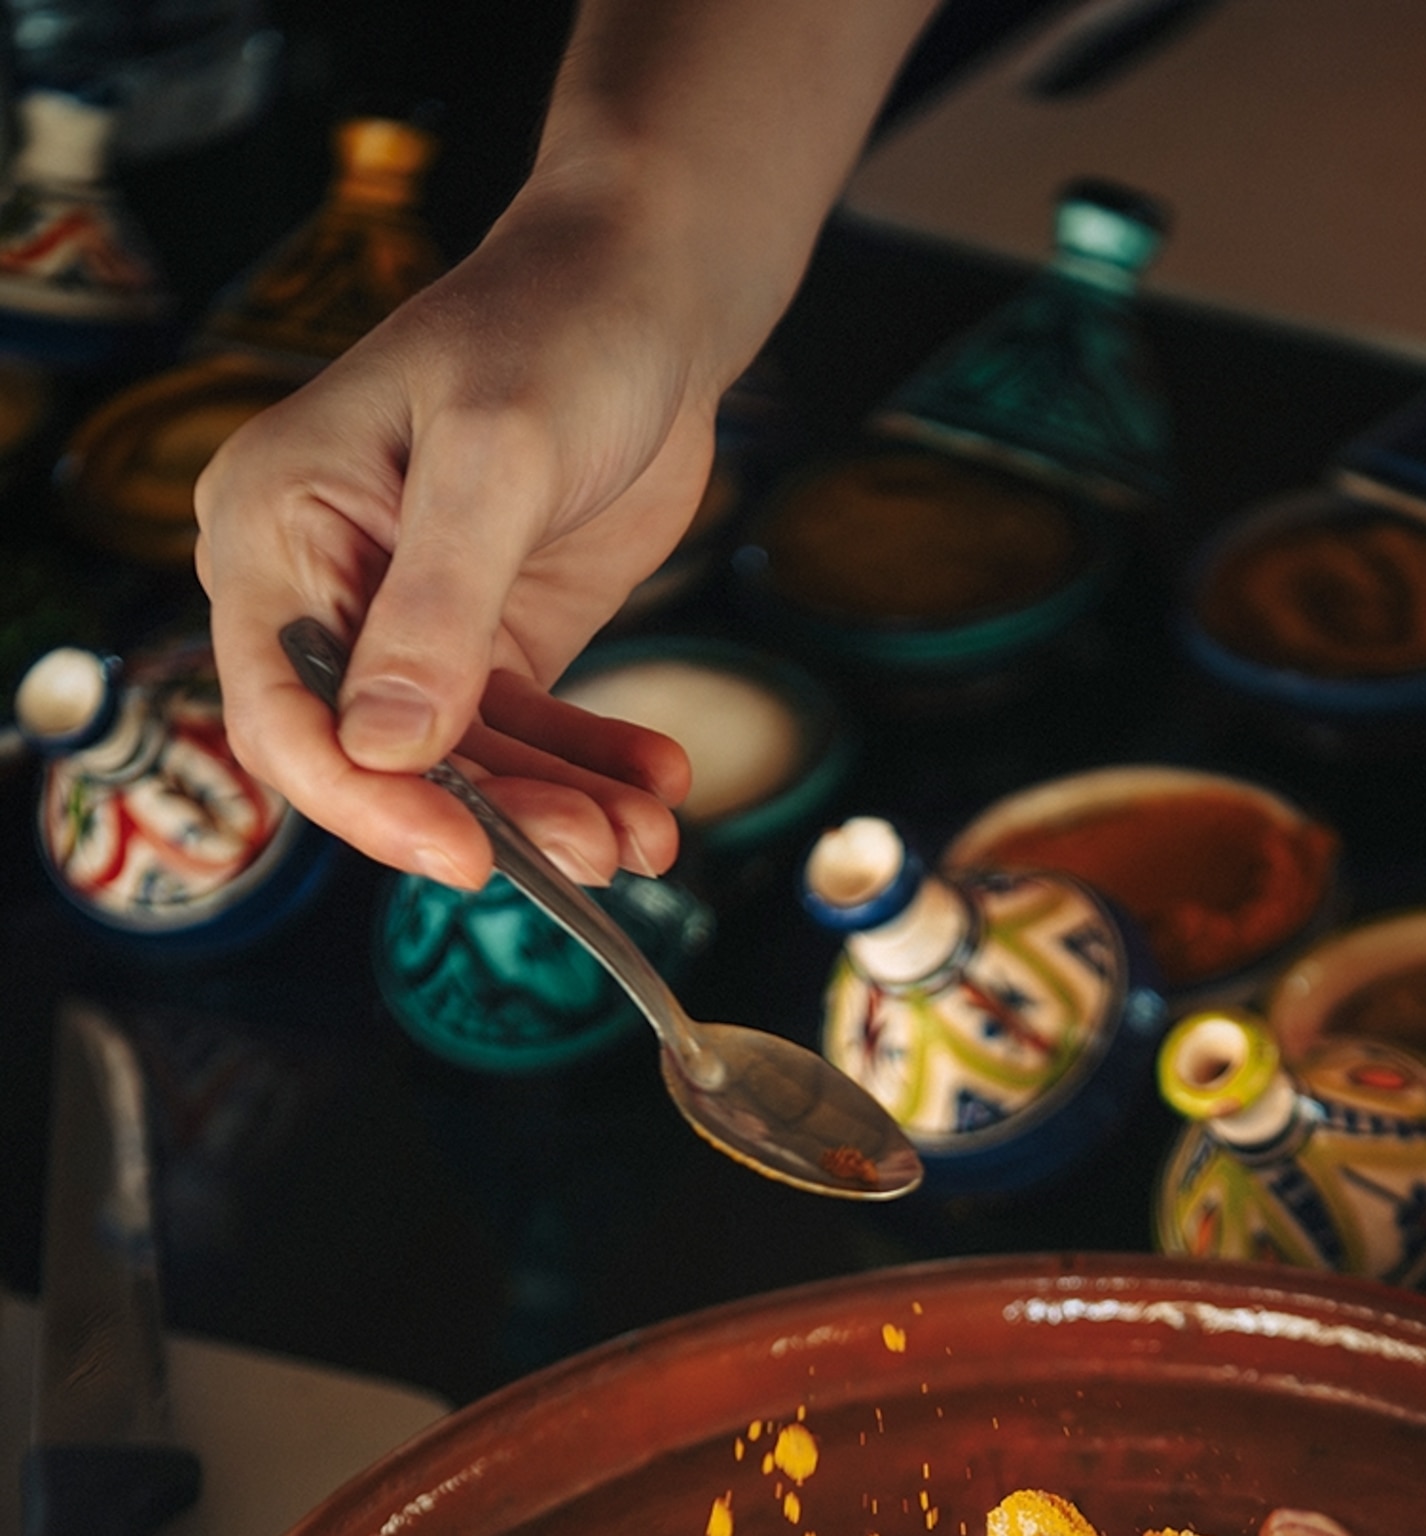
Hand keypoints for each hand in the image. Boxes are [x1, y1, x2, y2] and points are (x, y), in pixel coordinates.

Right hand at [197, 197, 711, 887]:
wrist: (645, 290)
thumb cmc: (553, 329)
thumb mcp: (496, 458)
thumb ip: (438, 608)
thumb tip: (385, 747)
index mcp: (274, 526)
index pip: (282, 710)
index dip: (366, 801)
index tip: (466, 857)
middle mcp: (323, 588)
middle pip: (377, 759)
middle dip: (488, 818)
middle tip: (594, 855)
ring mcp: (410, 626)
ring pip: (463, 765)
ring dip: (555, 811)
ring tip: (646, 838)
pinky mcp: (491, 643)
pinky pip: (527, 739)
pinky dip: (590, 774)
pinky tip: (654, 789)